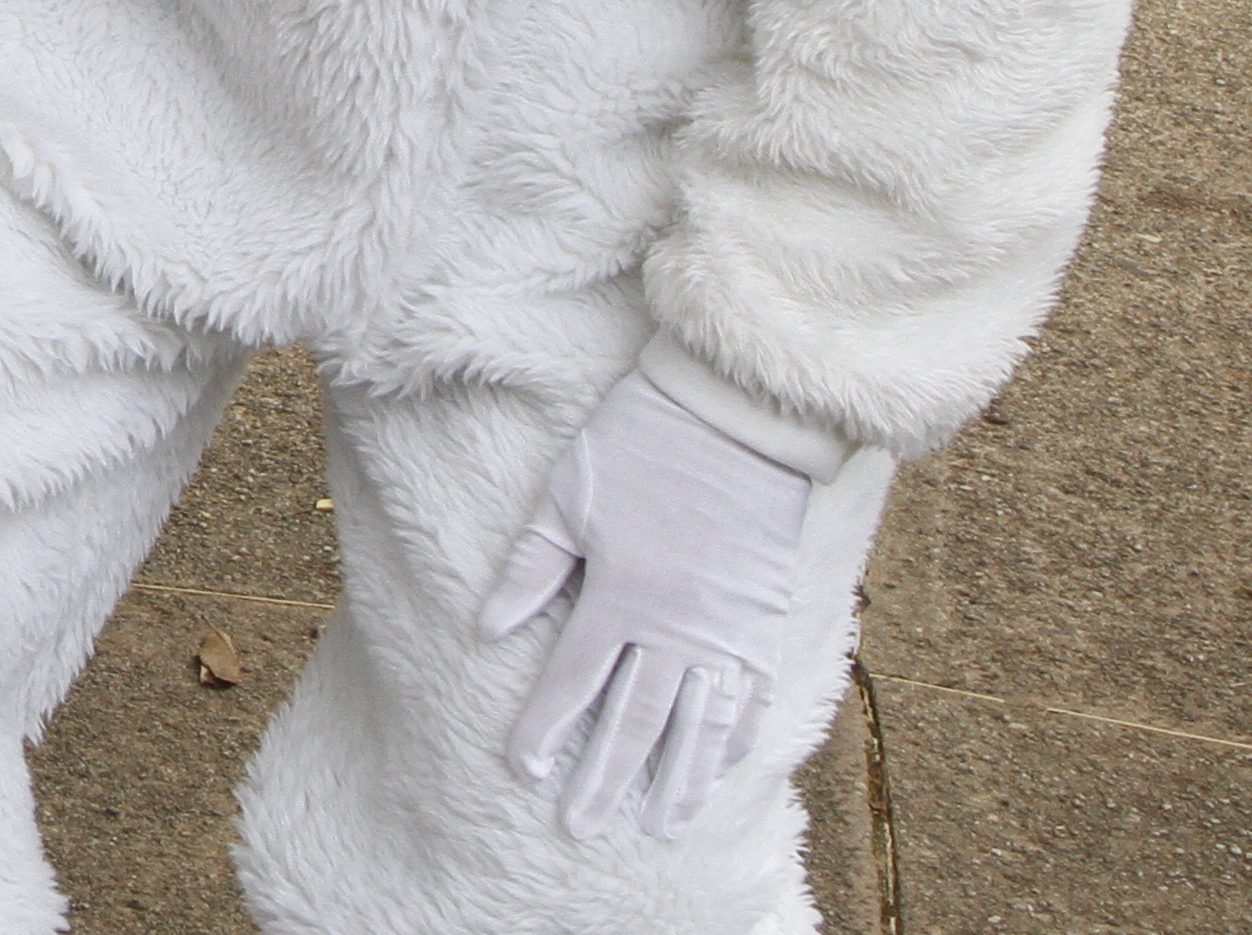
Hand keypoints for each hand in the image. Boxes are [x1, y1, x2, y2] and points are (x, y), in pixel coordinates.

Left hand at [477, 368, 824, 841]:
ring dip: (677, 779)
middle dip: (606, 778)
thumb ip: (531, 570)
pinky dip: (736, 739)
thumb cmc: (641, 445)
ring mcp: (726, 632)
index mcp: (619, 597)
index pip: (574, 683)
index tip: (526, 769)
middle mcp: (674, 628)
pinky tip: (723, 769)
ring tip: (661, 824)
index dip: (547, 729)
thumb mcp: (568, 497)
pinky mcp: (765, 623)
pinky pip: (751, 698)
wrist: (736, 420)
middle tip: (584, 830)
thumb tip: (486, 631)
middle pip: (634, 721)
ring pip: (698, 725)